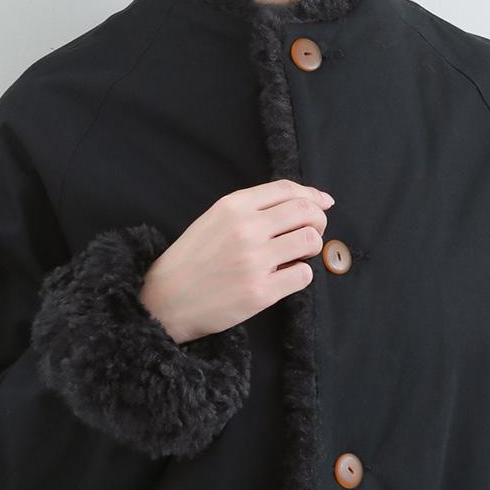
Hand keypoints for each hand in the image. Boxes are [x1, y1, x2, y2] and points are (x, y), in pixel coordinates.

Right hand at [138, 179, 334, 342]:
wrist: (166, 300)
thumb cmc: (192, 260)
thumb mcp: (214, 220)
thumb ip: (253, 209)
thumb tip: (303, 202)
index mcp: (233, 207)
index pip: (287, 190)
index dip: (312, 195)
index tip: (324, 203)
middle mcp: (246, 229)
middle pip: (306, 213)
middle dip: (318, 221)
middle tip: (312, 233)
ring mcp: (255, 261)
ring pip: (311, 242)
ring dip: (311, 249)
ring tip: (294, 256)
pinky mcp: (262, 292)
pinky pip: (303, 275)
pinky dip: (300, 275)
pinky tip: (283, 277)